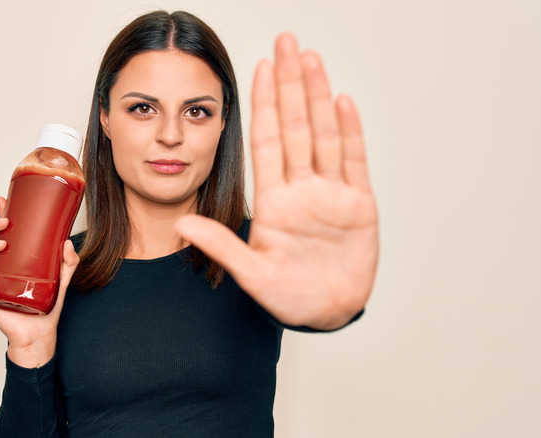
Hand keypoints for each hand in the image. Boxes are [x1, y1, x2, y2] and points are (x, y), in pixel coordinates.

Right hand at [0, 196, 79, 366]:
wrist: (39, 332)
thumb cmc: (47, 304)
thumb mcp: (62, 278)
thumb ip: (69, 262)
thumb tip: (67, 242)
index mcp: (16, 256)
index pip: (7, 231)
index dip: (2, 214)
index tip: (3, 200)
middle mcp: (2, 263)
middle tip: (5, 222)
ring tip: (0, 244)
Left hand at [176, 33, 378, 329]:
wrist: (326, 314)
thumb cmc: (289, 297)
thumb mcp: (251, 273)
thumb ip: (221, 245)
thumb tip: (182, 223)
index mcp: (274, 200)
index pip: (266, 140)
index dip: (264, 104)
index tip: (259, 69)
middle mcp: (301, 188)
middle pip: (295, 125)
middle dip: (290, 84)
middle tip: (287, 43)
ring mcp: (330, 194)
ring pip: (324, 134)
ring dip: (318, 97)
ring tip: (312, 60)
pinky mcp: (358, 205)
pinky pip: (353, 161)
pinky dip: (350, 132)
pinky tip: (342, 102)